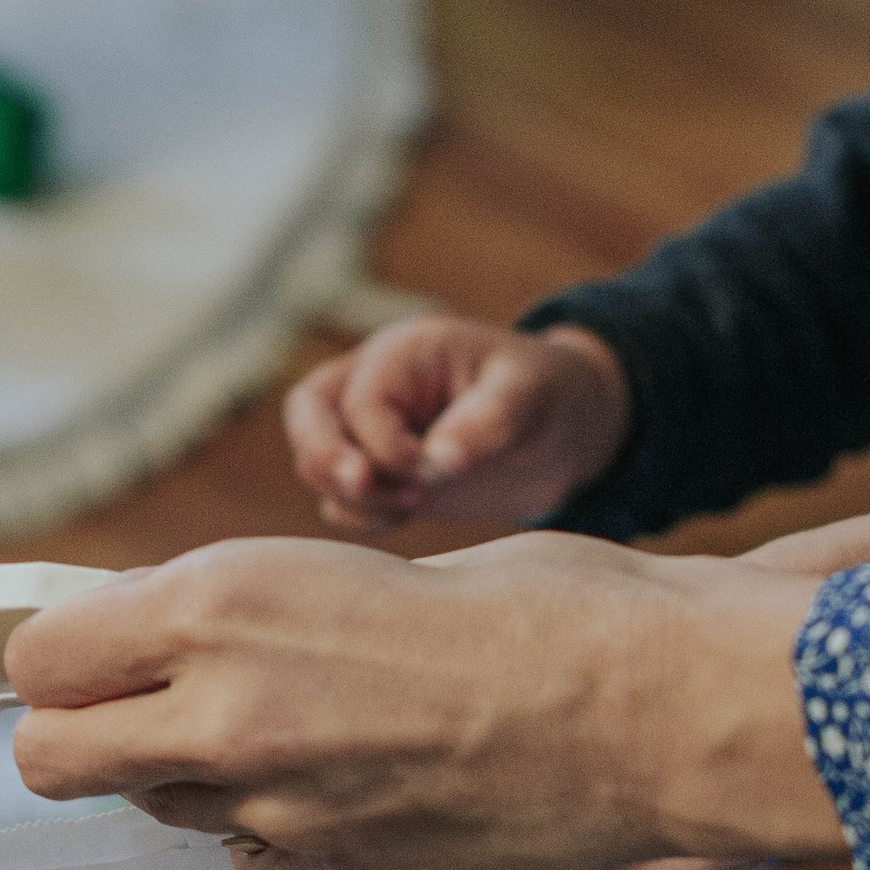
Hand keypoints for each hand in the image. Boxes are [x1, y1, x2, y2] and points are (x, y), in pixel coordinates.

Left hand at [8, 532, 839, 869]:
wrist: (659, 704)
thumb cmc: (537, 604)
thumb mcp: (344, 566)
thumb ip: (232, 610)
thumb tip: (156, 631)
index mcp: (219, 606)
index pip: (40, 657)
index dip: (66, 653)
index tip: (103, 646)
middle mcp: (227, 714)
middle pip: (53, 760)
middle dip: (85, 734)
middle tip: (153, 706)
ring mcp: (282, 810)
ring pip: (161, 814)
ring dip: (197, 779)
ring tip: (298, 727)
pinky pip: (262, 860)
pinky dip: (287, 831)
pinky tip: (361, 781)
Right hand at [285, 315, 628, 532]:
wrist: (564, 428)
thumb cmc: (548, 395)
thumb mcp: (529, 397)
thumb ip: (486, 423)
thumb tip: (439, 462)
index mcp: (405, 353)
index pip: (360, 401)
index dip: (386, 446)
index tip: (437, 473)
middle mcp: (374, 383)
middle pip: (306, 412)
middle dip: (327, 458)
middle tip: (369, 489)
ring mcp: (370, 429)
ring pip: (314, 460)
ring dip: (349, 493)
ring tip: (414, 502)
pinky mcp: (380, 473)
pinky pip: (337, 498)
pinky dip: (358, 516)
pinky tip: (406, 515)